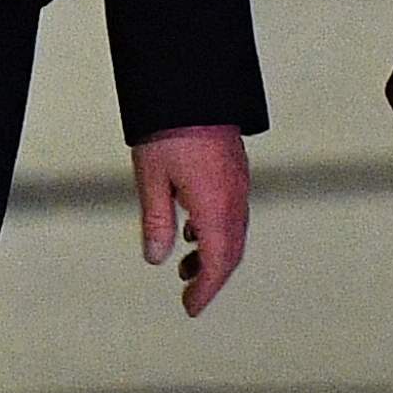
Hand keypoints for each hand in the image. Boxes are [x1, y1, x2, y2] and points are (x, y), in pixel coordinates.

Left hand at [135, 125, 251, 317]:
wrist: (192, 86)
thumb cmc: (170, 128)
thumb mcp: (152, 179)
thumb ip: (157, 222)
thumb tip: (157, 257)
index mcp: (215, 207)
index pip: (217, 262)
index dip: (206, 289)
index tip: (192, 307)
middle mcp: (234, 198)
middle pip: (231, 252)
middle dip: (212, 278)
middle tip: (190, 295)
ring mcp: (239, 183)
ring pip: (234, 232)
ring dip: (213, 254)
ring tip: (185, 265)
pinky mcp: (236, 170)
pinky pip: (233, 212)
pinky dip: (216, 231)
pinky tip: (193, 228)